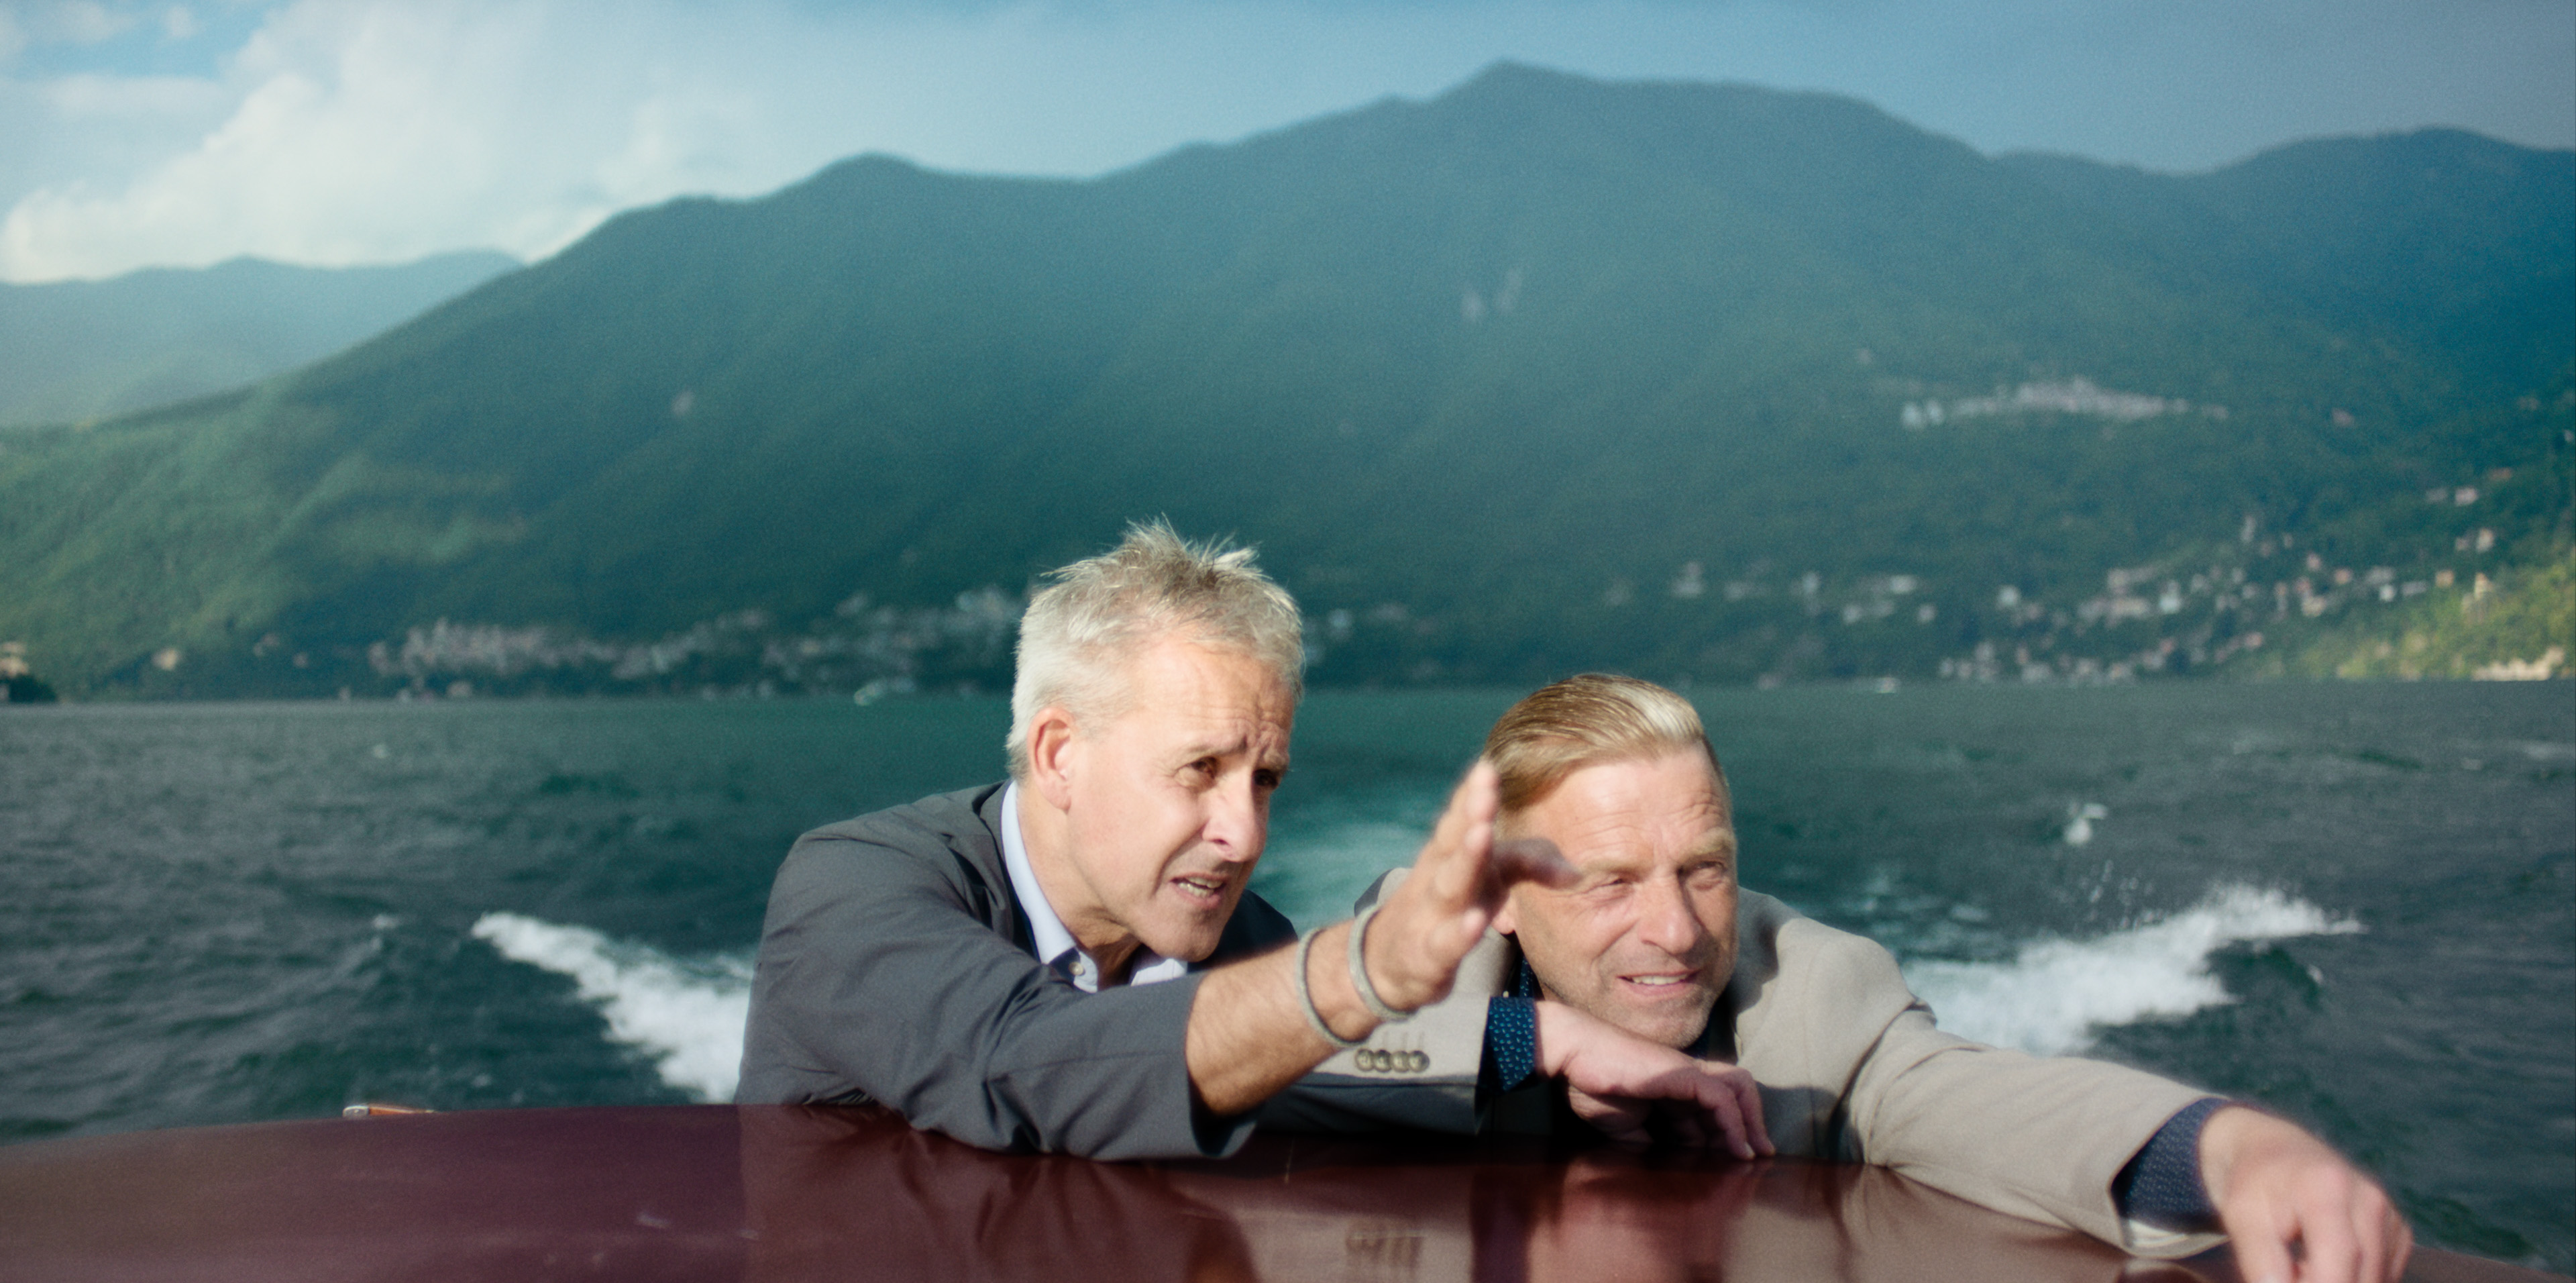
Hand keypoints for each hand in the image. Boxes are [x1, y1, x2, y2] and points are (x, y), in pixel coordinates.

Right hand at [1363, 762, 1576, 1011]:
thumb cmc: (1446, 910)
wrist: (1385, 962)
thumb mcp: (1484, 883)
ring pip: (1449, 884)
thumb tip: (1575, 870)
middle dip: (1470, 813)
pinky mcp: (1427, 956)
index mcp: (1451, 853)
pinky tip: (1475, 921)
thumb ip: (1525, 866)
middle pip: (1453, 841)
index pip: (1461, 817)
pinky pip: (1445, 944)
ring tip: (1482, 832)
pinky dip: (1459, 932)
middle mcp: (1438, 876)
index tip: (1488, 768)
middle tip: (1486, 789)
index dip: (1473, 793)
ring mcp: (1429, 914)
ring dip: (1465, 858)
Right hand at [1537, 1000, 1772, 1158]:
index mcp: (1672, 1087)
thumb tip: (1656, 1163)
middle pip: (1735, 1092)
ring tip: (1752, 1154)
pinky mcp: (1680, 1073)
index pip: (1710, 1109)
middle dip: (1750, 1124)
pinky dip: (1734, 1124)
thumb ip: (1644, 1140)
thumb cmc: (1590, 1082)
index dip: (1723, 1136)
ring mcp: (1685, 1071)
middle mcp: (1686, 1076)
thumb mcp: (1622, 1125)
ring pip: (1738, 1088)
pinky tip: (1736, 1148)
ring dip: (1751, 1122)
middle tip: (1755, 1157)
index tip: (1733, 1163)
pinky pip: (1720, 1098)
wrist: (1572, 1052)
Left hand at [2200, 1106, 2409, 1282]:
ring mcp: (2389, 1214)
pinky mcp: (2398, 1230)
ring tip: (2302, 1265)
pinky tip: (2326, 1262)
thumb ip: (2260, 1261)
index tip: (2286, 1282)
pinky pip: (2384, 1274)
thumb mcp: (2241, 1218)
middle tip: (2291, 1269)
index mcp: (2328, 1189)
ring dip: (2339, 1282)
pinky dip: (2355, 1278)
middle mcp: (2370, 1199)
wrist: (2275, 1152)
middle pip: (2361, 1278)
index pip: (2336, 1267)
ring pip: (2375, 1280)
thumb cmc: (2255, 1188)